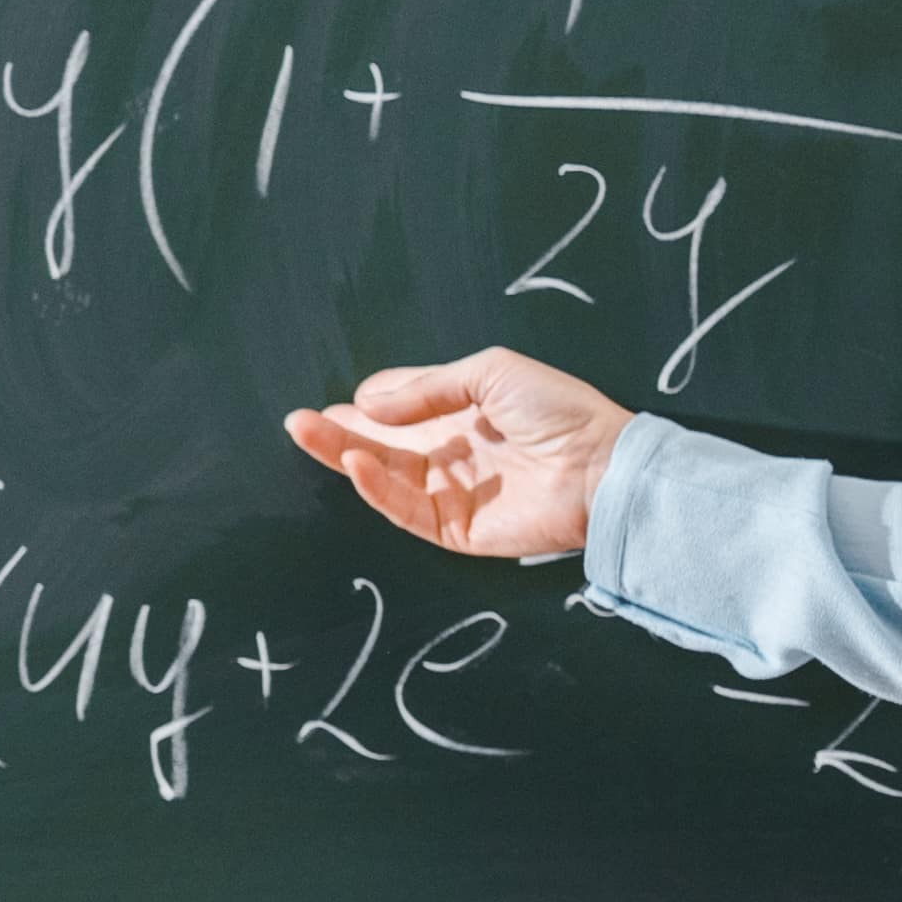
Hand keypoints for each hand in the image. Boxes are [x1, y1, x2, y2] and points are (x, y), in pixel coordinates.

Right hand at [283, 348, 633, 560]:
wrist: (603, 464)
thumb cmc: (559, 410)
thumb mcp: (492, 373)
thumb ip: (429, 387)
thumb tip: (368, 402)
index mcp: (461, 415)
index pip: (399, 411)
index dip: (369, 404)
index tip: (340, 398)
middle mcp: (450, 454)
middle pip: (381, 445)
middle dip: (338, 432)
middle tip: (297, 420)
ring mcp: (451, 493)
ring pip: (383, 477)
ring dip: (343, 455)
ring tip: (308, 432)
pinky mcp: (456, 529)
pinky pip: (406, 511)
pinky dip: (376, 489)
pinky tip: (354, 463)